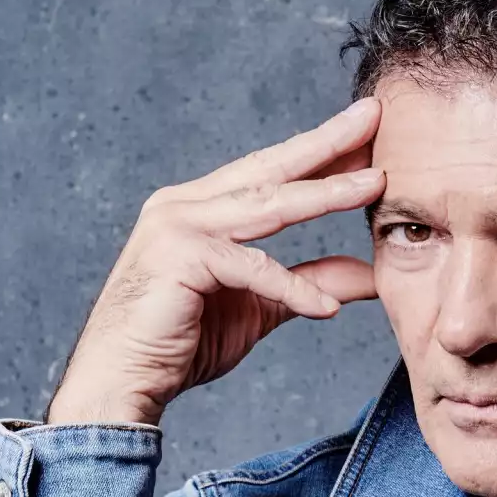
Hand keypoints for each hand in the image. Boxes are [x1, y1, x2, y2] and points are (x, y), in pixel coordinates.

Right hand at [45, 97, 385, 425]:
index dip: (321, 152)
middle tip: (374, 116)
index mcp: (201, 207)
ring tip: (373, 185)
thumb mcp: (263, 306)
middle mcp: (184, 205)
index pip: (270, 172)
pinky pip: (250, 267)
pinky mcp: (177, 258)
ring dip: (324, 193)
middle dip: (326, 142)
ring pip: (266, 206)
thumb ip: (310, 281)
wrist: (122, 380)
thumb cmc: (182, 342)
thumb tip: (372, 275)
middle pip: (269, 169)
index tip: (369, 134)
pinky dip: (292, 287)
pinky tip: (326, 308)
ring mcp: (176, 226)